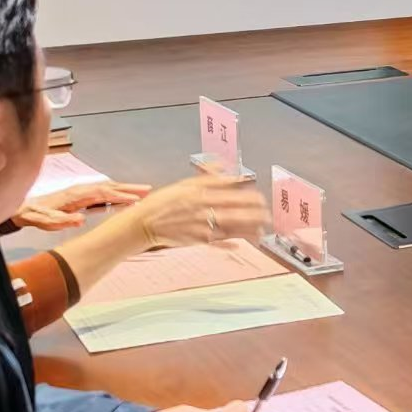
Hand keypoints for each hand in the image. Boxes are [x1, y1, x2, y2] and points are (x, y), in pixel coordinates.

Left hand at [14, 181, 151, 230]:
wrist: (23, 208)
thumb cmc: (35, 215)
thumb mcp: (47, 221)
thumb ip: (63, 220)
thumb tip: (82, 219)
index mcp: (75, 195)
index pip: (103, 194)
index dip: (120, 196)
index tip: (136, 200)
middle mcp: (80, 189)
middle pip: (109, 186)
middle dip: (129, 188)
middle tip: (148, 190)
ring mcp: (81, 191)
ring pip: (107, 188)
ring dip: (124, 189)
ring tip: (142, 193)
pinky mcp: (81, 195)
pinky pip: (102, 193)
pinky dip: (116, 193)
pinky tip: (123, 198)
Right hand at [128, 167, 267, 247]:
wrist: (144, 223)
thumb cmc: (164, 202)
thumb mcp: (184, 184)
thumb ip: (207, 176)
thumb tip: (224, 165)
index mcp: (200, 193)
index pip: (231, 194)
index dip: (248, 197)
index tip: (261, 198)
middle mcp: (202, 210)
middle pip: (234, 212)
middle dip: (254, 215)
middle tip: (267, 215)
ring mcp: (200, 226)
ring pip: (229, 228)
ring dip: (247, 230)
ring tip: (261, 231)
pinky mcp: (196, 240)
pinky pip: (216, 243)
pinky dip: (228, 245)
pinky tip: (240, 245)